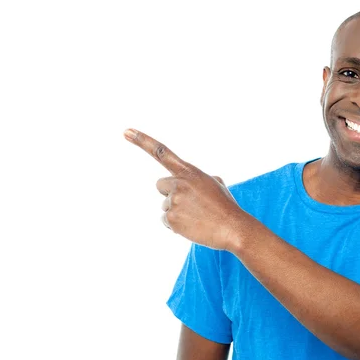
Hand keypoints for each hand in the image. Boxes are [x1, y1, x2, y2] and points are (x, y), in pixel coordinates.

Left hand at [124, 128, 247, 250]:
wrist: (233, 228)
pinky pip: (166, 221)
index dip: (142, 141)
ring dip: (177, 212)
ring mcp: (174, 201)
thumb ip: (198, 179)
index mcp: (190, 172)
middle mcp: (179, 183)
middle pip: (161, 186)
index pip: (162, 152)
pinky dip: (176, 225)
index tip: (126, 131)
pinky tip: (193, 226)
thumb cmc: (226, 207)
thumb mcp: (215, 184)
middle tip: (191, 204)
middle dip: (171, 194)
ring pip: (165, 206)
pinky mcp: (171, 218)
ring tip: (197, 217)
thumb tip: (191, 185)